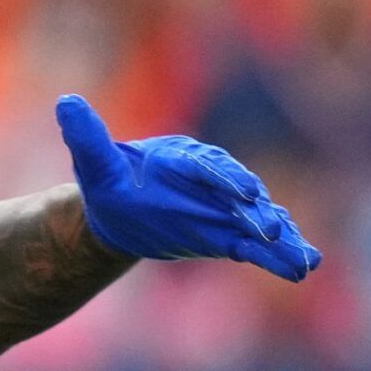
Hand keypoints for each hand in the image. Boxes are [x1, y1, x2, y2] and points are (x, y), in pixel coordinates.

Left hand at [56, 96, 320, 280]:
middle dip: (258, 213)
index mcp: (183, 158)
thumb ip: (87, 136)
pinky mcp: (226, 233)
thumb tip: (66, 102)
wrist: (118, 206)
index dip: (227, 178)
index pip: (208, 167)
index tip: (244, 192)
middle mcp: (211, 182)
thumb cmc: (109, 179)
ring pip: (257, 221)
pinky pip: (255, 245)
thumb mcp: (94, 162)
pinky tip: (301, 267)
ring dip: (281, 238)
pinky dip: (277, 255)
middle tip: (274, 229)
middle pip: (240, 196)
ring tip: (304, 259)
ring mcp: (223, 208)